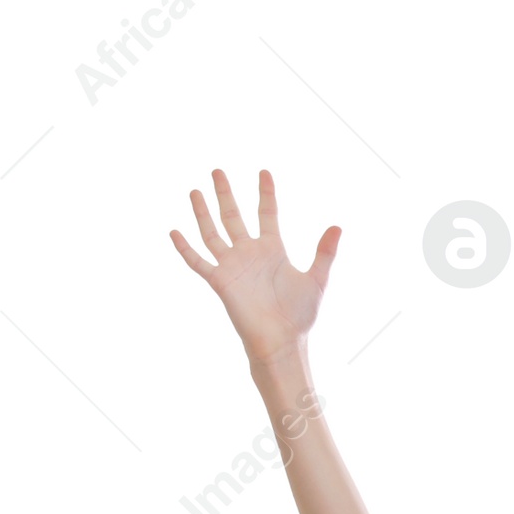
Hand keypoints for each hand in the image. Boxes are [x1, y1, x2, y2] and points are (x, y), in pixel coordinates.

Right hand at [170, 167, 338, 366]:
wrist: (282, 342)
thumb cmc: (300, 316)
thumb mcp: (317, 280)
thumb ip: (325, 253)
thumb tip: (338, 226)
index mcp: (272, 250)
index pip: (267, 213)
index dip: (265, 193)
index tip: (264, 172)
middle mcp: (250, 254)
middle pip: (233, 216)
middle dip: (226, 194)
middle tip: (217, 170)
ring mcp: (233, 266)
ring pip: (212, 233)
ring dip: (203, 213)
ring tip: (195, 191)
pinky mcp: (220, 282)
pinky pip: (198, 262)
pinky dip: (185, 248)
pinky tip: (174, 232)